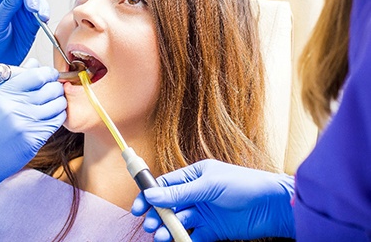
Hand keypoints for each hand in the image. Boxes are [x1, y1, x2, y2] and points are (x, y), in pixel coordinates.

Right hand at [0, 64, 65, 219]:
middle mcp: (15, 106)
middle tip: (54, 90)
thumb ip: (17, 78)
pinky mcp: (34, 139)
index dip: (49, 73)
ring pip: (58, 104)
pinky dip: (58, 117)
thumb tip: (36, 63)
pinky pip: (57, 121)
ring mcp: (26, 123)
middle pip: (52, 88)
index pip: (38, 74)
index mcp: (5, 92)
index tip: (50, 75)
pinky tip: (51, 117)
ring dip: (59, 102)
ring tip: (53, 104)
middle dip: (57, 87)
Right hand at [132, 159, 295, 241]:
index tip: (138, 208)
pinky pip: (192, 236)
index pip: (165, 185)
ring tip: (161, 236)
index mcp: (194, 175)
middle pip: (169, 205)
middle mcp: (196, 193)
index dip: (150, 195)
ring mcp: (204, 212)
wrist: (273, 206)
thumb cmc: (243, 185)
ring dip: (168, 228)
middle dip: (157, 215)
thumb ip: (180, 192)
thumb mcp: (209, 185)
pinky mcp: (213, 230)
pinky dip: (183, 240)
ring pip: (178, 221)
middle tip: (150, 225)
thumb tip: (151, 194)